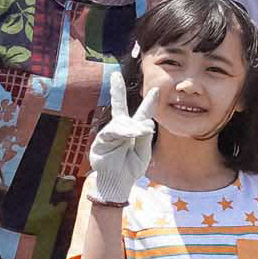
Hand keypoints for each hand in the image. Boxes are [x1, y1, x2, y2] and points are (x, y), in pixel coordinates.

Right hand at [82, 84, 153, 205]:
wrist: (118, 183)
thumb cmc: (131, 168)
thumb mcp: (143, 152)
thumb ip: (144, 136)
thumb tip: (145, 122)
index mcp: (134, 131)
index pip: (143, 113)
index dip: (149, 102)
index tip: (155, 90)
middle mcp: (121, 129)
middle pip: (119, 106)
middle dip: (116, 90)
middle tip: (115, 75)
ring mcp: (110, 134)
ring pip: (121, 123)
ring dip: (132, 128)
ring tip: (140, 132)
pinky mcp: (101, 142)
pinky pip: (112, 133)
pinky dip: (124, 132)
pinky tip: (131, 133)